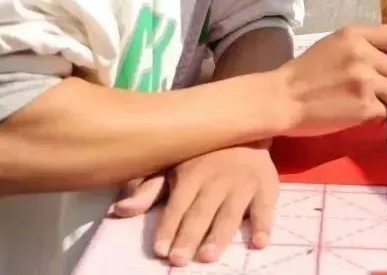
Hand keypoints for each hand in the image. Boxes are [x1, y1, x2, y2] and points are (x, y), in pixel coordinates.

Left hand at [110, 146, 278, 266]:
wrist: (246, 125)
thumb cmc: (203, 152)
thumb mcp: (174, 164)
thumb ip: (149, 189)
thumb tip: (120, 210)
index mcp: (191, 173)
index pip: (177, 204)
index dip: (168, 227)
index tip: (160, 250)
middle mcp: (216, 178)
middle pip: (201, 212)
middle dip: (189, 236)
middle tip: (179, 260)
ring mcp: (243, 182)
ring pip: (230, 213)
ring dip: (220, 235)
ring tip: (208, 256)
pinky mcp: (266, 186)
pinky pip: (266, 207)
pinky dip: (264, 225)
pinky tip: (260, 242)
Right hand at [276, 24, 386, 136]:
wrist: (282, 98)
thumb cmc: (305, 73)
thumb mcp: (334, 45)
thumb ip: (363, 47)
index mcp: (354, 35)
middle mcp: (363, 54)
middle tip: (384, 93)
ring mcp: (365, 81)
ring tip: (375, 105)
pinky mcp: (364, 107)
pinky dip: (378, 116)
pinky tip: (362, 115)